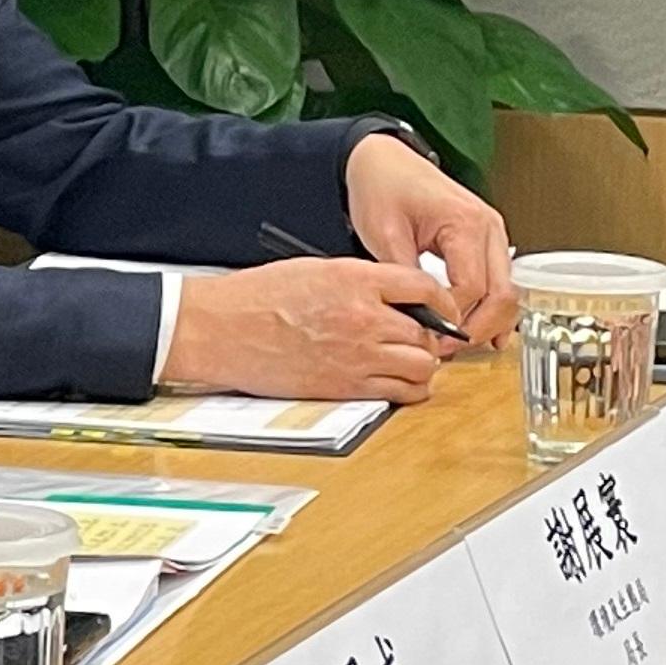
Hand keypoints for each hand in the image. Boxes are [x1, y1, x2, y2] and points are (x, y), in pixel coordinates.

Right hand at [166, 257, 457, 403]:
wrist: (223, 330)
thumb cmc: (259, 297)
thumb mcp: (318, 270)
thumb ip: (363, 282)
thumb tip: (397, 296)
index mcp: (356, 280)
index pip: (426, 287)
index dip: (442, 300)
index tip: (442, 307)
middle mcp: (364, 318)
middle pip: (429, 332)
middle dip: (431, 336)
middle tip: (421, 337)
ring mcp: (357, 356)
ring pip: (424, 367)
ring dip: (422, 364)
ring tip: (408, 360)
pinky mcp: (347, 388)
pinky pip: (402, 394)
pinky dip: (408, 390)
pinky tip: (395, 380)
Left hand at [345, 134, 514, 345]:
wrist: (383, 162)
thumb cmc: (383, 187)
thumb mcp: (385, 234)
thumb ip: (406, 279)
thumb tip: (421, 319)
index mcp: (466, 222)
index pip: (472, 287)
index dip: (453, 319)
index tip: (432, 337)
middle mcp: (489, 227)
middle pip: (501, 294)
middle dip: (477, 328)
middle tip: (448, 350)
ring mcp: (493, 234)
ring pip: (507, 292)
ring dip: (489, 322)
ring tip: (460, 345)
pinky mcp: (486, 242)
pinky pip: (500, 282)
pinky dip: (493, 309)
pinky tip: (481, 333)